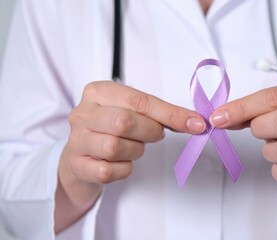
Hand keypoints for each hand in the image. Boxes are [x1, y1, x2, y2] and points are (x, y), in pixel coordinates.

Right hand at [55, 81, 204, 231]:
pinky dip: (124, 169)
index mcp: (98, 92)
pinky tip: (122, 162)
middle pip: (124, 122)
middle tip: (155, 135)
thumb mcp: (134, 111)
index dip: (170, 114)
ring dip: (135, 151)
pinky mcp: (77, 165)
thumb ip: (162, 114)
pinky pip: (109, 171)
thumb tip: (196, 122)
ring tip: (134, 146)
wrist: (81, 155)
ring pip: (115, 147)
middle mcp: (82, 114)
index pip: (139, 101)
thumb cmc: (112, 128)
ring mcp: (76, 140)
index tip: (195, 124)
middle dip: (149, 132)